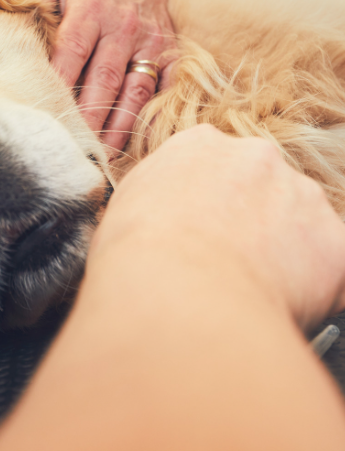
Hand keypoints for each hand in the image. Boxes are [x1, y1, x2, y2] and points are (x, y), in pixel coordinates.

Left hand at [18, 0, 176, 154]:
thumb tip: (10, 8)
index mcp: (90, 10)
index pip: (72, 50)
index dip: (60, 82)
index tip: (46, 111)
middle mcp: (122, 27)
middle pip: (105, 78)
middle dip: (89, 115)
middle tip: (74, 145)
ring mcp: (150, 42)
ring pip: (136, 89)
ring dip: (120, 124)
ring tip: (103, 153)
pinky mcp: (171, 53)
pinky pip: (168, 87)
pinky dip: (157, 114)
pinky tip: (142, 139)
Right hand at [92, 125, 344, 329]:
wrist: (174, 289)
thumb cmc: (137, 253)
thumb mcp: (126, 205)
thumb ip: (154, 195)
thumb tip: (157, 214)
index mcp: (200, 145)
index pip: (218, 166)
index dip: (211, 201)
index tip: (204, 228)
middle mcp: (256, 157)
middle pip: (264, 188)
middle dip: (253, 220)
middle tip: (229, 262)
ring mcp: (301, 195)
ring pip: (301, 223)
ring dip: (285, 252)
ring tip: (250, 291)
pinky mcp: (334, 242)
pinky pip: (332, 266)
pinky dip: (316, 287)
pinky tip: (280, 305)